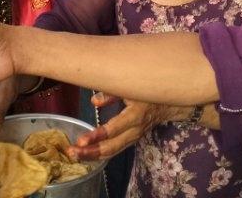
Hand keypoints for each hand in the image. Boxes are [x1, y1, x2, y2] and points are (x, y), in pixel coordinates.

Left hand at [69, 93, 183, 160]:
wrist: (169, 104)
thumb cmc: (148, 91)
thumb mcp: (132, 87)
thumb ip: (112, 93)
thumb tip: (94, 102)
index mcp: (135, 115)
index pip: (114, 129)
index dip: (97, 135)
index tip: (80, 140)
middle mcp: (135, 130)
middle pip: (112, 146)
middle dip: (91, 152)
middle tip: (72, 153)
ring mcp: (134, 138)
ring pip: (113, 151)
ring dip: (93, 155)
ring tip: (75, 156)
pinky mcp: (131, 140)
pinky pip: (115, 150)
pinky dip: (101, 154)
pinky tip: (86, 154)